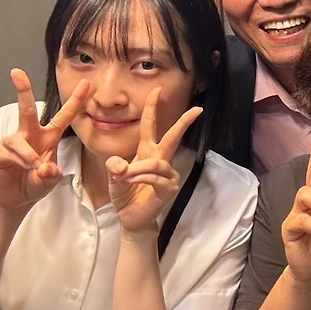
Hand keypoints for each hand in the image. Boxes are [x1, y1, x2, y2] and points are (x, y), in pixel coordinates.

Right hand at [0, 69, 89, 212]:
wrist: (17, 198)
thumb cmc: (37, 183)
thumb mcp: (51, 179)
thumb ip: (52, 174)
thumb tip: (45, 166)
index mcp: (49, 136)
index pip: (65, 116)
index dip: (76, 100)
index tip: (87, 83)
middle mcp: (31, 134)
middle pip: (27, 109)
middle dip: (23, 89)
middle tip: (17, 72)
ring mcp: (14, 142)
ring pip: (20, 140)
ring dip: (29, 156)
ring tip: (35, 168)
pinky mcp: (0, 152)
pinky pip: (11, 152)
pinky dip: (22, 161)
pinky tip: (26, 168)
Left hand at [104, 87, 202, 234]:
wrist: (131, 218)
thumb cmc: (125, 195)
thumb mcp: (113, 178)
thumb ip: (114, 168)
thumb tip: (119, 165)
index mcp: (147, 152)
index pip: (151, 127)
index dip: (153, 108)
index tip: (157, 91)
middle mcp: (160, 160)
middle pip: (173, 137)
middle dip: (184, 123)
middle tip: (196, 110)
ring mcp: (167, 174)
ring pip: (156, 163)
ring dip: (138, 168)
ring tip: (124, 176)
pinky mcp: (169, 188)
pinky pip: (155, 178)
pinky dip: (140, 178)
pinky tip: (130, 181)